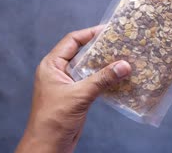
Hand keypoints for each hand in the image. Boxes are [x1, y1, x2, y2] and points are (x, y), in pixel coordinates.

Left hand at [16, 26, 130, 152]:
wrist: (47, 147)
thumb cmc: (54, 120)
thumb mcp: (79, 95)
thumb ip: (102, 79)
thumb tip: (124, 65)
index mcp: (52, 65)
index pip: (72, 41)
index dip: (89, 34)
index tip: (108, 30)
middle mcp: (58, 72)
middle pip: (82, 53)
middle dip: (101, 49)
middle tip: (120, 43)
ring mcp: (67, 84)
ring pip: (89, 68)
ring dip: (104, 65)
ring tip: (123, 59)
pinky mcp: (76, 96)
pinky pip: (92, 82)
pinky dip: (104, 79)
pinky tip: (118, 78)